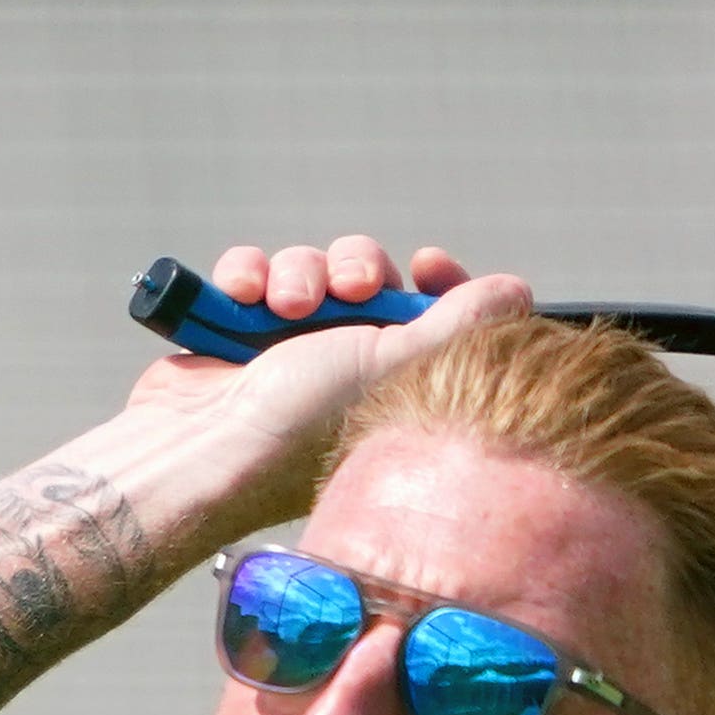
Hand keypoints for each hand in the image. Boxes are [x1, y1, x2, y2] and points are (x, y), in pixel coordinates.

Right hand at [124, 234, 536, 517]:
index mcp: (391, 379)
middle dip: (356, 268)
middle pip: (369, 275)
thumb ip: (458, 325)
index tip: (427, 265)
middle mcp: (343, 364)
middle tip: (350, 291)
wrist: (198, 449)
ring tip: (282, 306)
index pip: (430, 313)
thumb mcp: (393, 366)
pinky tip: (239, 297)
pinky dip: (245, 275)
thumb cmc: (299, 423)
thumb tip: (516, 292)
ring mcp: (286, 348)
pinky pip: (253, 273)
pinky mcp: (235, 333)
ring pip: (309, 266)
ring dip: (296, 272)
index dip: (435, 281)